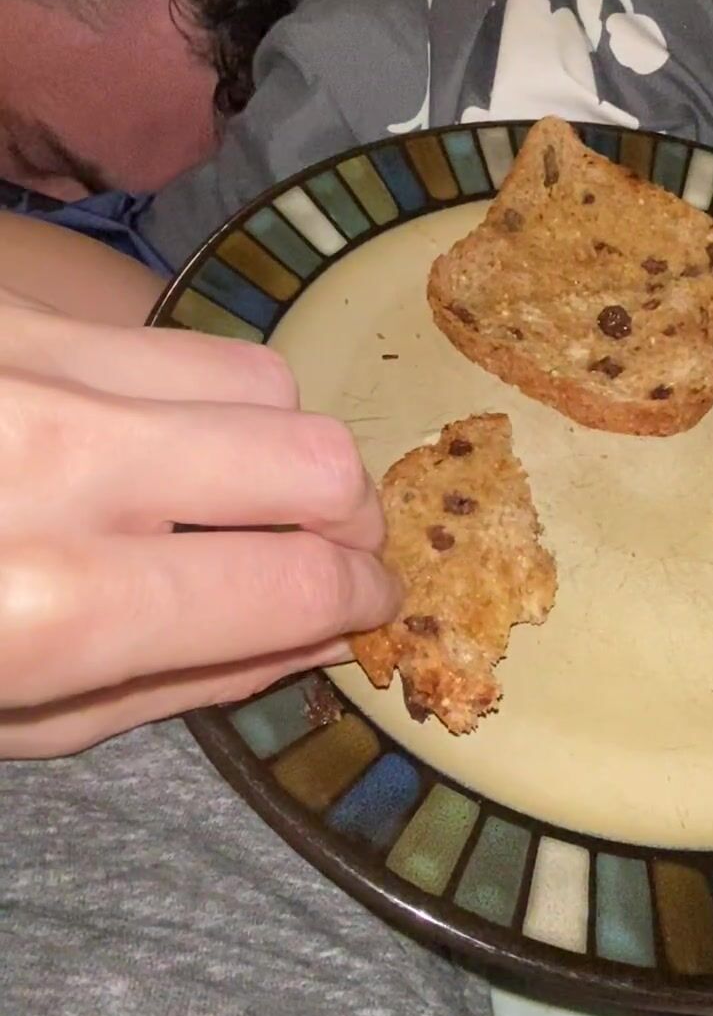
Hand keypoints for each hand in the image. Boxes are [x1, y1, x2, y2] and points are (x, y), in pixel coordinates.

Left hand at [0, 298, 399, 756]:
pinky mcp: (13, 299)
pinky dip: (170, 396)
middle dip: (349, 514)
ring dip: (267, 441)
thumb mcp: (17, 715)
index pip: (298, 583)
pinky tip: (125, 436)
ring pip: (256, 375)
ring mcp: (32, 356)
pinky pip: (159, 330)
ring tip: (229, 485)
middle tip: (328, 545)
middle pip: (313, 458)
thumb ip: (180, 682)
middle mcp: (55, 458)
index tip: (372, 601)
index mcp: (50, 607)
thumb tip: (325, 635)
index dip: (364, 597)